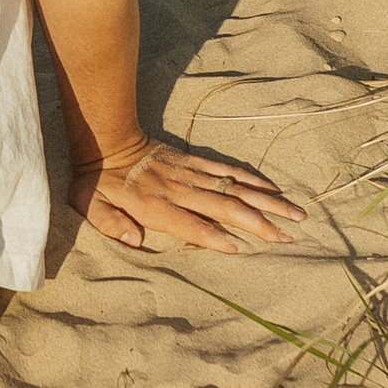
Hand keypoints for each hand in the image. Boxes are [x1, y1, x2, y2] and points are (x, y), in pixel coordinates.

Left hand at [69, 134, 303, 256]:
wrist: (106, 139)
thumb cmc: (97, 181)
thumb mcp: (91, 205)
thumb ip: (111, 224)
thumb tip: (131, 241)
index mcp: (156, 206)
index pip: (190, 224)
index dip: (213, 236)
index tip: (239, 248)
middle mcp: (180, 190)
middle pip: (224, 207)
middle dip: (258, 223)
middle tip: (288, 238)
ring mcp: (191, 174)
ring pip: (235, 188)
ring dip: (267, 202)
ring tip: (296, 214)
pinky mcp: (195, 162)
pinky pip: (228, 170)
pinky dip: (252, 180)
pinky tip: (274, 190)